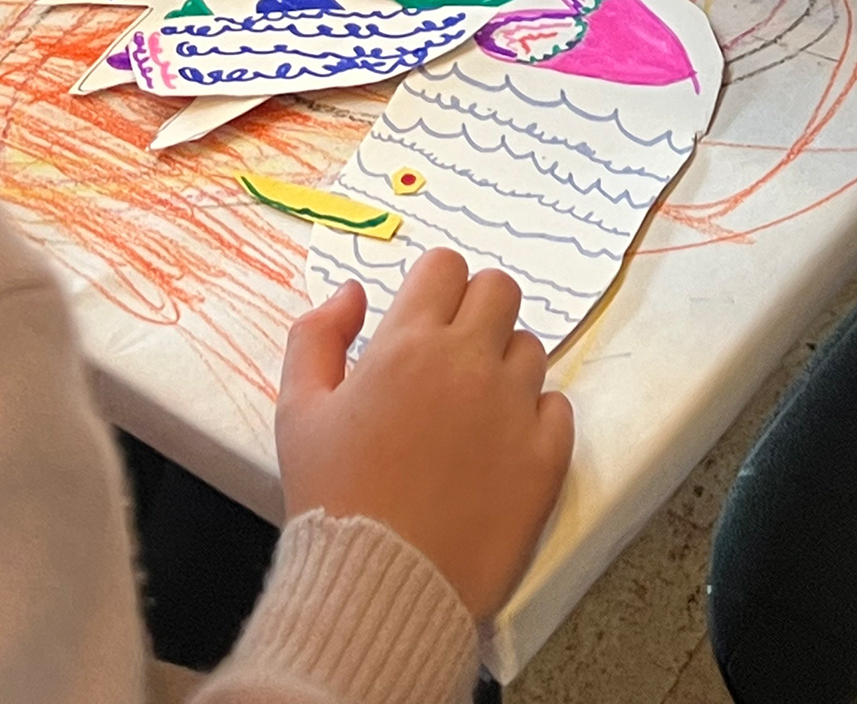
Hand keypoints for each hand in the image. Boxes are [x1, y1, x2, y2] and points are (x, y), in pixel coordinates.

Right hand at [277, 253, 573, 619]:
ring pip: (530, 347)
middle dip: (476, 311)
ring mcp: (514, 409)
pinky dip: (536, 417)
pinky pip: (559, 406)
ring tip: (472, 411)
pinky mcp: (545, 458)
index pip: (446, 266)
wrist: (378, 590)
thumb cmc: (332, 500)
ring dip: (504, 365)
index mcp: (408, 344)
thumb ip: (316, 336)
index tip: (423, 321)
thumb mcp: (297, 411)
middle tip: (452, 357)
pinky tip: (502, 446)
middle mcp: (469, 363)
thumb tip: (352, 293)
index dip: (434, 287)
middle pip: (499, 289)